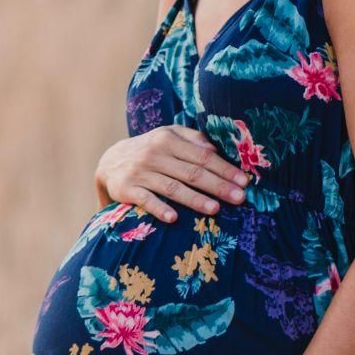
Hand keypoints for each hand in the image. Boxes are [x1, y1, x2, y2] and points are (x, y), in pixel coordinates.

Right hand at [95, 126, 248, 223]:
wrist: (110, 161)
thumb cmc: (151, 150)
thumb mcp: (168, 136)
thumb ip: (193, 139)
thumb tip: (217, 149)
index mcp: (169, 139)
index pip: (203, 155)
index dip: (224, 169)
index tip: (243, 181)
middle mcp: (155, 154)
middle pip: (192, 172)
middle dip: (218, 186)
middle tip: (239, 198)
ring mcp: (140, 172)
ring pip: (173, 187)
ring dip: (195, 199)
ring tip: (216, 209)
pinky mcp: (127, 189)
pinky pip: (146, 200)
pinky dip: (159, 209)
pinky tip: (174, 219)